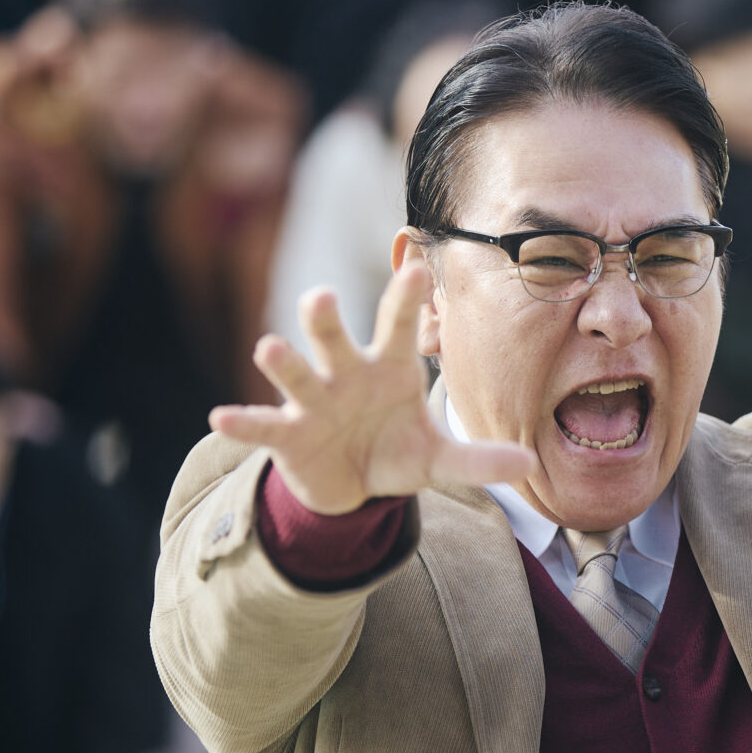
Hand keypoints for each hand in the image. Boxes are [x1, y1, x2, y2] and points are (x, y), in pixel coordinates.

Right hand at [208, 262, 533, 514]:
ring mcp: (313, 402)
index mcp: (387, 368)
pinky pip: (263, 426)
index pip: (398, 326)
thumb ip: (478, 460)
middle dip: (326, 318)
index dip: (406, 299)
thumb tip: (530, 467)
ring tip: (268, 346)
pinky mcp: (287, 435)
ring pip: (296, 373)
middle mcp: (345, 374)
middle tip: (323, 295)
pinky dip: (242, 423)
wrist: (353, 485)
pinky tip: (221, 417)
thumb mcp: (437, 459)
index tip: (418, 267)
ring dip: (283, 361)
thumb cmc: (395, 450)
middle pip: (334, 337)